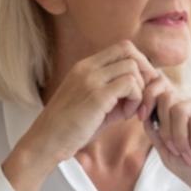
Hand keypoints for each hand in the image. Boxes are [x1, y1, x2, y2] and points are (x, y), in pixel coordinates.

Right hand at [4, 41, 158, 190]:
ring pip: (132, 68)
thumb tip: (139, 91)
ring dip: (139, 90)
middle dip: (144, 72)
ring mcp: (91, 79)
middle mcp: (87, 68)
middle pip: (129, 50)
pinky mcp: (96, 95)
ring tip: (128, 111)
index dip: (138, 64)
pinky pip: (130, 84)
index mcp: (85, 67)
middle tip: (141, 96)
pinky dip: (135, 99)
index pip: (121, 48)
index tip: (139, 88)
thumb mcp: (92, 103)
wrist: (45, 142)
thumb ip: (113, 93)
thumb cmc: (68, 128)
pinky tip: (125, 116)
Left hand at [143, 85, 190, 190]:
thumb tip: (144, 116)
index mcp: (183, 114)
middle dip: (166, 132)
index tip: (143, 118)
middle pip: (165, 100)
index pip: (159, 96)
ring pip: (178, 111)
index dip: (148, 104)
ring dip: (181, 140)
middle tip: (179, 153)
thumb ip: (157, 136)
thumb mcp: (171, 156)